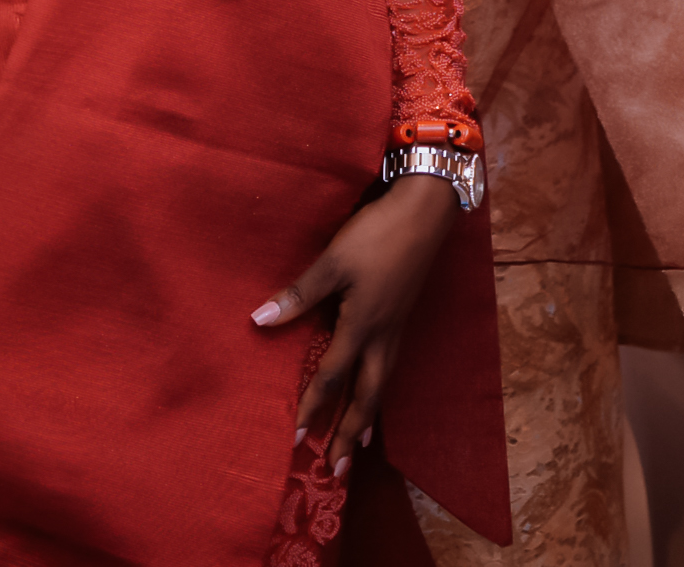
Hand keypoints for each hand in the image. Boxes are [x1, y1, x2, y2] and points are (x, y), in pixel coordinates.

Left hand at [252, 174, 460, 476]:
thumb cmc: (375, 237)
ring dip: (366, 416)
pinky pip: (388, 367)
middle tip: (338, 469)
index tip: (297, 441)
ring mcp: (397, 329)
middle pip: (366, 397)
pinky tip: (373, 388)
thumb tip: (259, 322)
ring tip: (356, 443)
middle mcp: (384, 337)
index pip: (332, 378)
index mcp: (363, 327)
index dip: (313, 409)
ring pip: (381, 384)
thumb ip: (298, 295)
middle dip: (349, 433)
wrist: (424, 215)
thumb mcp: (332, 263)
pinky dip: (378, 389)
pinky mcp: (402, 318)